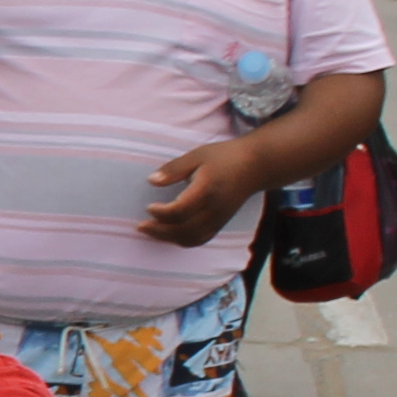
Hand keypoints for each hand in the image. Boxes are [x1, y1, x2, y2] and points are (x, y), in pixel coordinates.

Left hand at [138, 132, 272, 246]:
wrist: (256, 166)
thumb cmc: (224, 157)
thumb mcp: (197, 155)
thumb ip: (174, 169)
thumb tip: (151, 181)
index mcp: (207, 190)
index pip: (181, 211)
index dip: (161, 213)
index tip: (148, 207)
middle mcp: (214, 209)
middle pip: (184, 230)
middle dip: (159, 231)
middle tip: (141, 226)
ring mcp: (219, 219)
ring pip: (191, 238)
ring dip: (168, 238)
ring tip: (151, 230)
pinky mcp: (221, 223)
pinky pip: (200, 239)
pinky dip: (182, 240)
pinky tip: (168, 233)